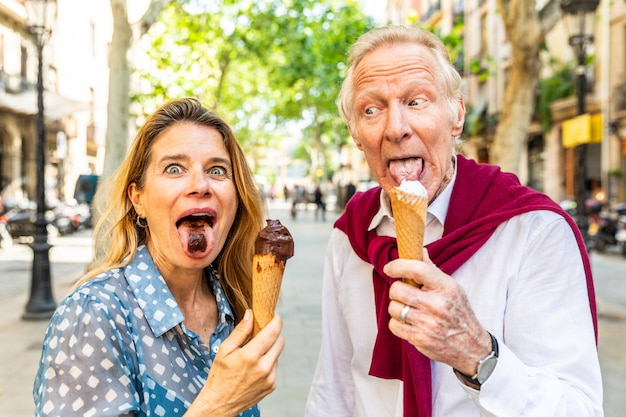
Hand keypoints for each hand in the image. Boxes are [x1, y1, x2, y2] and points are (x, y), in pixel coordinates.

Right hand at [185, 310, 284, 416]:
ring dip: (270, 350)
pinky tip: (255, 367)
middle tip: (262, 334)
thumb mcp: (225, 350)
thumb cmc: (220, 375)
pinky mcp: (272, 386)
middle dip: (273, 335)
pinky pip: (275, 367)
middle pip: (280, 341)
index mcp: (251, 356)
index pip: (273, 332)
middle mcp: (264, 367)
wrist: (220, 403)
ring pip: (278, 354)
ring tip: (254, 354)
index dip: (277, 321)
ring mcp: (270, 378)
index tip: (275, 316)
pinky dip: (268, 363)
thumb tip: (250, 314)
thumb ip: (240, 331)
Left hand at [385, 250, 490, 375]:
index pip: (416, 269)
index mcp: (445, 287)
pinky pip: (393, 325)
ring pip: (393, 307)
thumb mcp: (452, 288)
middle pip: (397, 289)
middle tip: (405, 294)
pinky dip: (398, 323)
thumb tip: (419, 250)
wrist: (471, 346)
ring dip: (397, 308)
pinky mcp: (419, 338)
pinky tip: (409, 323)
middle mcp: (436, 304)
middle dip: (397, 291)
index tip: (389, 268)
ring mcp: (427, 323)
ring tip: (409, 310)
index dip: (398, 265)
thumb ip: (432, 270)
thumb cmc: (459, 313)